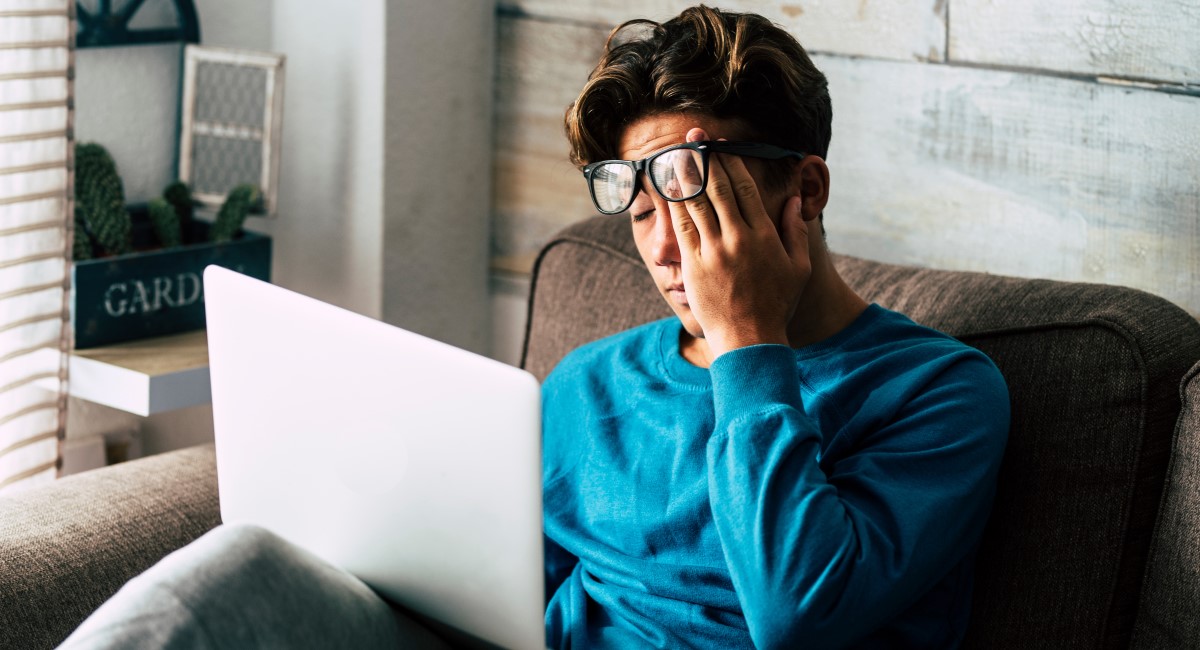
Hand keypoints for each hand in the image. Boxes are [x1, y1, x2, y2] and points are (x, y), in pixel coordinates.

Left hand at [667, 128, 811, 357]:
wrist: (749, 339)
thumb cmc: (776, 305)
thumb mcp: (798, 268)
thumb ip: (796, 231)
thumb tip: (793, 200)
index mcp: (764, 235)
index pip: (743, 188)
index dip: (729, 162)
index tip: (720, 146)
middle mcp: (738, 238)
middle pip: (717, 187)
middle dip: (703, 158)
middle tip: (693, 136)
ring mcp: (714, 251)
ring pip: (695, 202)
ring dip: (684, 174)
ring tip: (675, 152)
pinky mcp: (694, 265)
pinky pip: (681, 226)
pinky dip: (673, 203)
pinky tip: (666, 187)